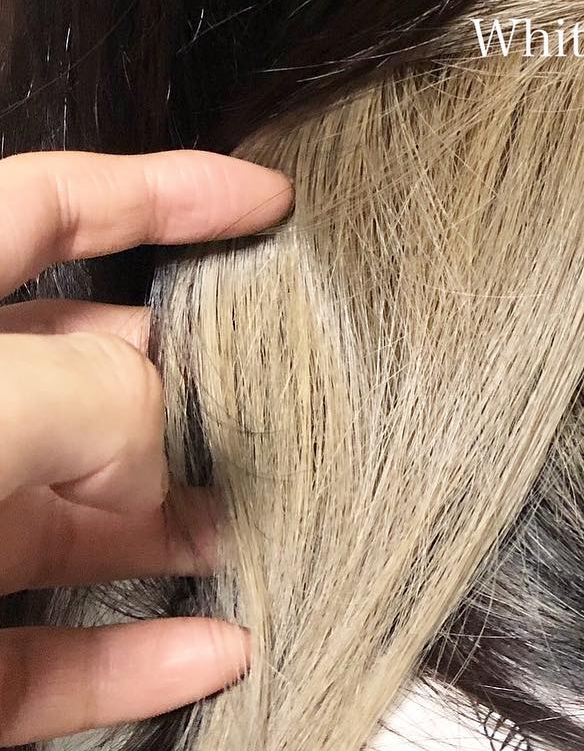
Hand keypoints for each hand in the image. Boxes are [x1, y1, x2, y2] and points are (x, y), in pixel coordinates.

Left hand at [0, 150, 293, 745]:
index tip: (269, 200)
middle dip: (191, 387)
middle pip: (80, 373)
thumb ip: (92, 394)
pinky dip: (130, 653)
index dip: (166, 190)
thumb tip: (162, 434)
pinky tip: (214, 647)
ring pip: (73, 517)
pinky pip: (40, 654)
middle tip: (284, 399)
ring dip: (180, 528)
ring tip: (267, 529)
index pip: (49, 207)